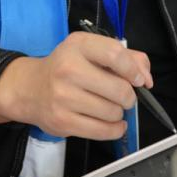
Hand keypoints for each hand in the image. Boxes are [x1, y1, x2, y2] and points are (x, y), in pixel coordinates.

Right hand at [0, 32, 152, 140]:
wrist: (29, 88)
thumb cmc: (67, 67)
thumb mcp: (91, 51)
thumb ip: (125, 56)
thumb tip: (146, 78)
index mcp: (78, 45)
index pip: (115, 54)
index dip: (133, 69)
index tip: (139, 80)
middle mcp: (68, 69)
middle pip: (119, 89)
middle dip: (129, 96)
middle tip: (123, 96)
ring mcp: (63, 97)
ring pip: (113, 112)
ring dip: (118, 112)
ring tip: (109, 107)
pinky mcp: (62, 122)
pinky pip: (102, 131)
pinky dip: (115, 129)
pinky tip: (112, 123)